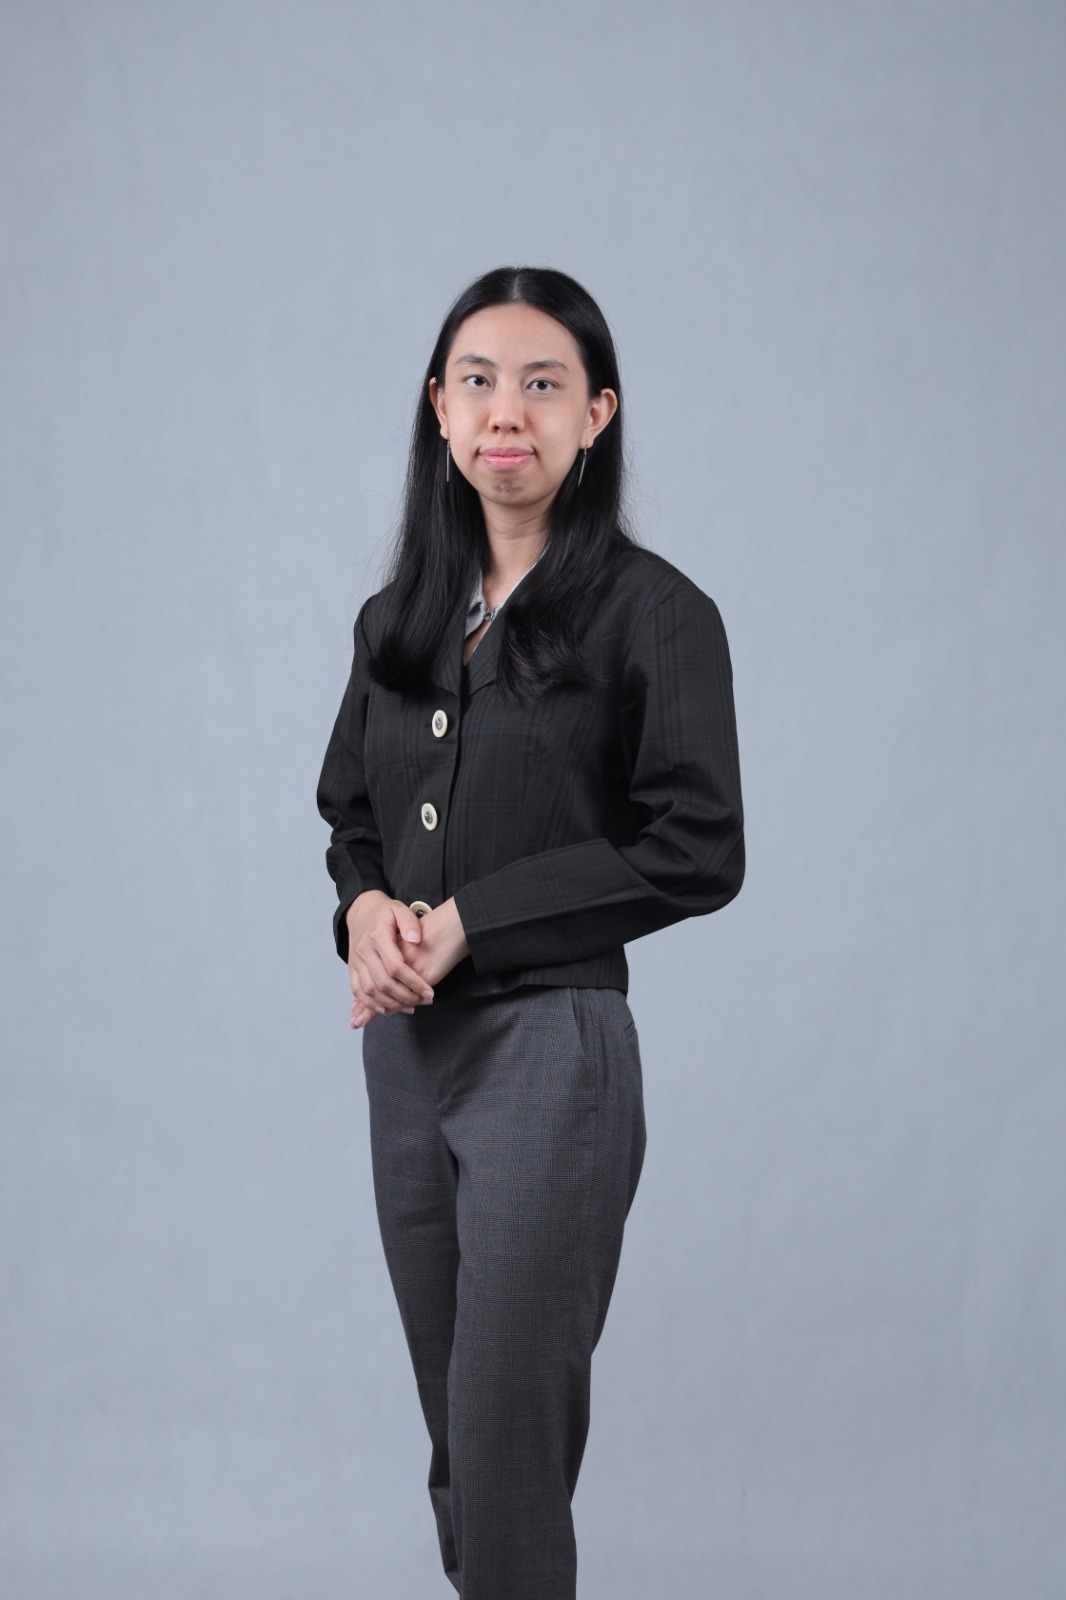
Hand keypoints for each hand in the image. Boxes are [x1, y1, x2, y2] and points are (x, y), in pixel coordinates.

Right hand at [347, 895, 469, 1030]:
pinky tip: (387, 1009)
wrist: (360, 910)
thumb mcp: (400, 910)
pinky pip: (357, 991)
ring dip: (390, 1004)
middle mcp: (364, 951)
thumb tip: (415, 940)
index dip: (413, 982)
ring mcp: (356, 961)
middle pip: (383, 983)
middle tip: (424, 1001)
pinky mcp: (352, 968)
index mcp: (377, 936)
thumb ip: (410, 923)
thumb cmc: (385, 912)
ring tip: (410, 1007)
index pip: (396, 967)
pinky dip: (371, 1004)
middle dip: (405, 997)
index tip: (429, 991)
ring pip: (370, 991)